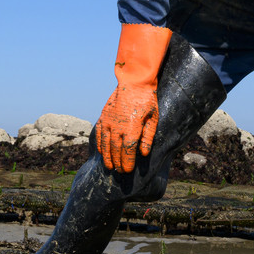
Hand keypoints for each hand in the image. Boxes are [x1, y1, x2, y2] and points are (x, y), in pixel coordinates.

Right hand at [93, 24, 171, 172]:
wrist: (133, 81)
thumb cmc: (147, 100)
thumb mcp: (153, 118)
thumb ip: (148, 137)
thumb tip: (144, 154)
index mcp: (132, 128)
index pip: (128, 150)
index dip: (127, 162)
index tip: (127, 171)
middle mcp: (118, 126)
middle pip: (116, 150)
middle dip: (118, 163)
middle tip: (120, 172)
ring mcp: (108, 121)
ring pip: (106, 144)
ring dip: (107, 157)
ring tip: (110, 167)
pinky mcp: (103, 116)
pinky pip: (99, 134)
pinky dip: (100, 145)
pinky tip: (102, 152)